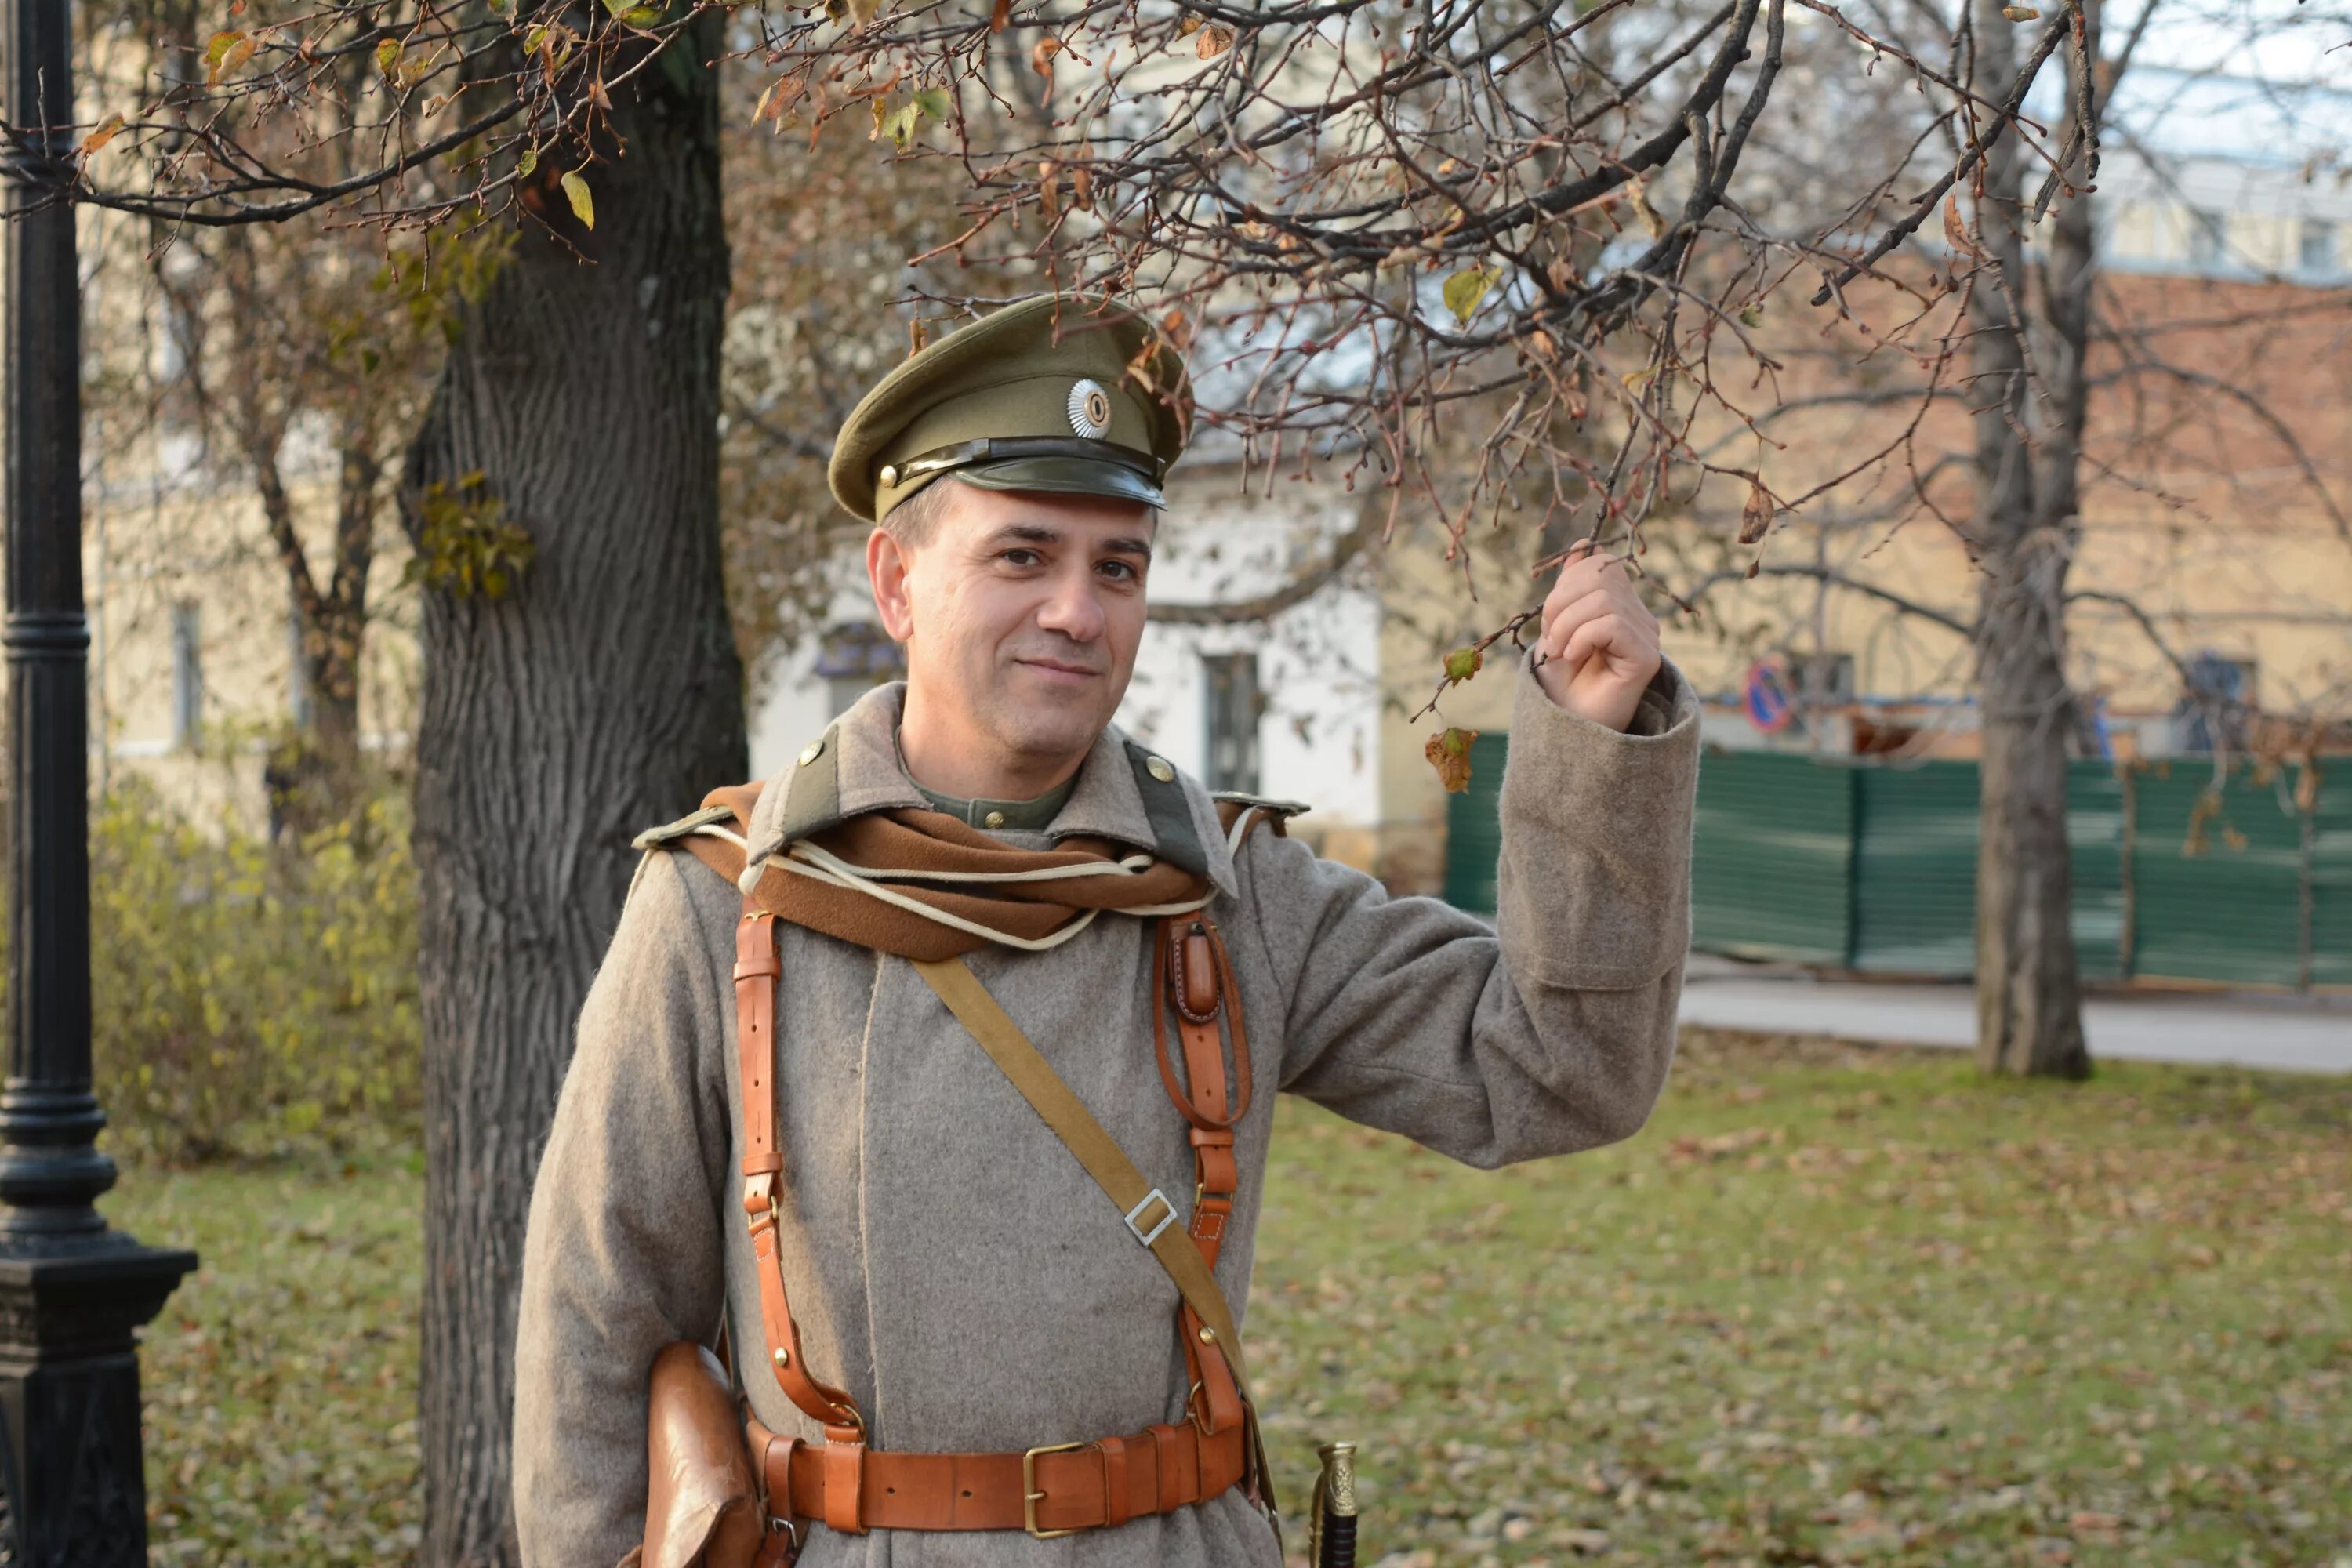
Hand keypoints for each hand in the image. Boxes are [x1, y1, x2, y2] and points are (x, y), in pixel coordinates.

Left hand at [1531, 540, 1661, 731]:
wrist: (1565, 726)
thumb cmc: (1561, 682)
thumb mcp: (1556, 626)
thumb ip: (1569, 588)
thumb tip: (1581, 543)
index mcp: (1619, 605)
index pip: (1598, 565)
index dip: (1565, 584)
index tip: (1550, 622)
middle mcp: (1639, 617)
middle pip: (1601, 575)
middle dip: (1561, 603)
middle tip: (1550, 640)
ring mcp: (1647, 636)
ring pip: (1604, 600)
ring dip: (1567, 625)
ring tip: (1560, 652)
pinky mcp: (1647, 657)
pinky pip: (1612, 624)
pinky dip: (1582, 638)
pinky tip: (1574, 659)